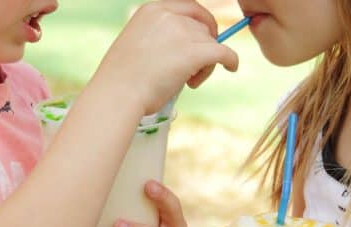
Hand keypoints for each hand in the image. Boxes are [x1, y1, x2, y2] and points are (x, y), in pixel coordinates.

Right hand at [98, 0, 238, 114]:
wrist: (118, 94)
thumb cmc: (122, 79)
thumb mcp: (137, 44)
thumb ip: (159, 37)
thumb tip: (185, 47)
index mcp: (152, 9)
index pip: (189, 8)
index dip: (200, 23)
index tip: (203, 38)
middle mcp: (168, 15)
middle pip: (202, 26)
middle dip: (203, 46)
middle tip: (193, 70)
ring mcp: (181, 32)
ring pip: (211, 43)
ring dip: (206, 63)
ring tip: (189, 82)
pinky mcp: (194, 53)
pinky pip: (223, 52)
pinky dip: (231, 59)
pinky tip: (232, 67)